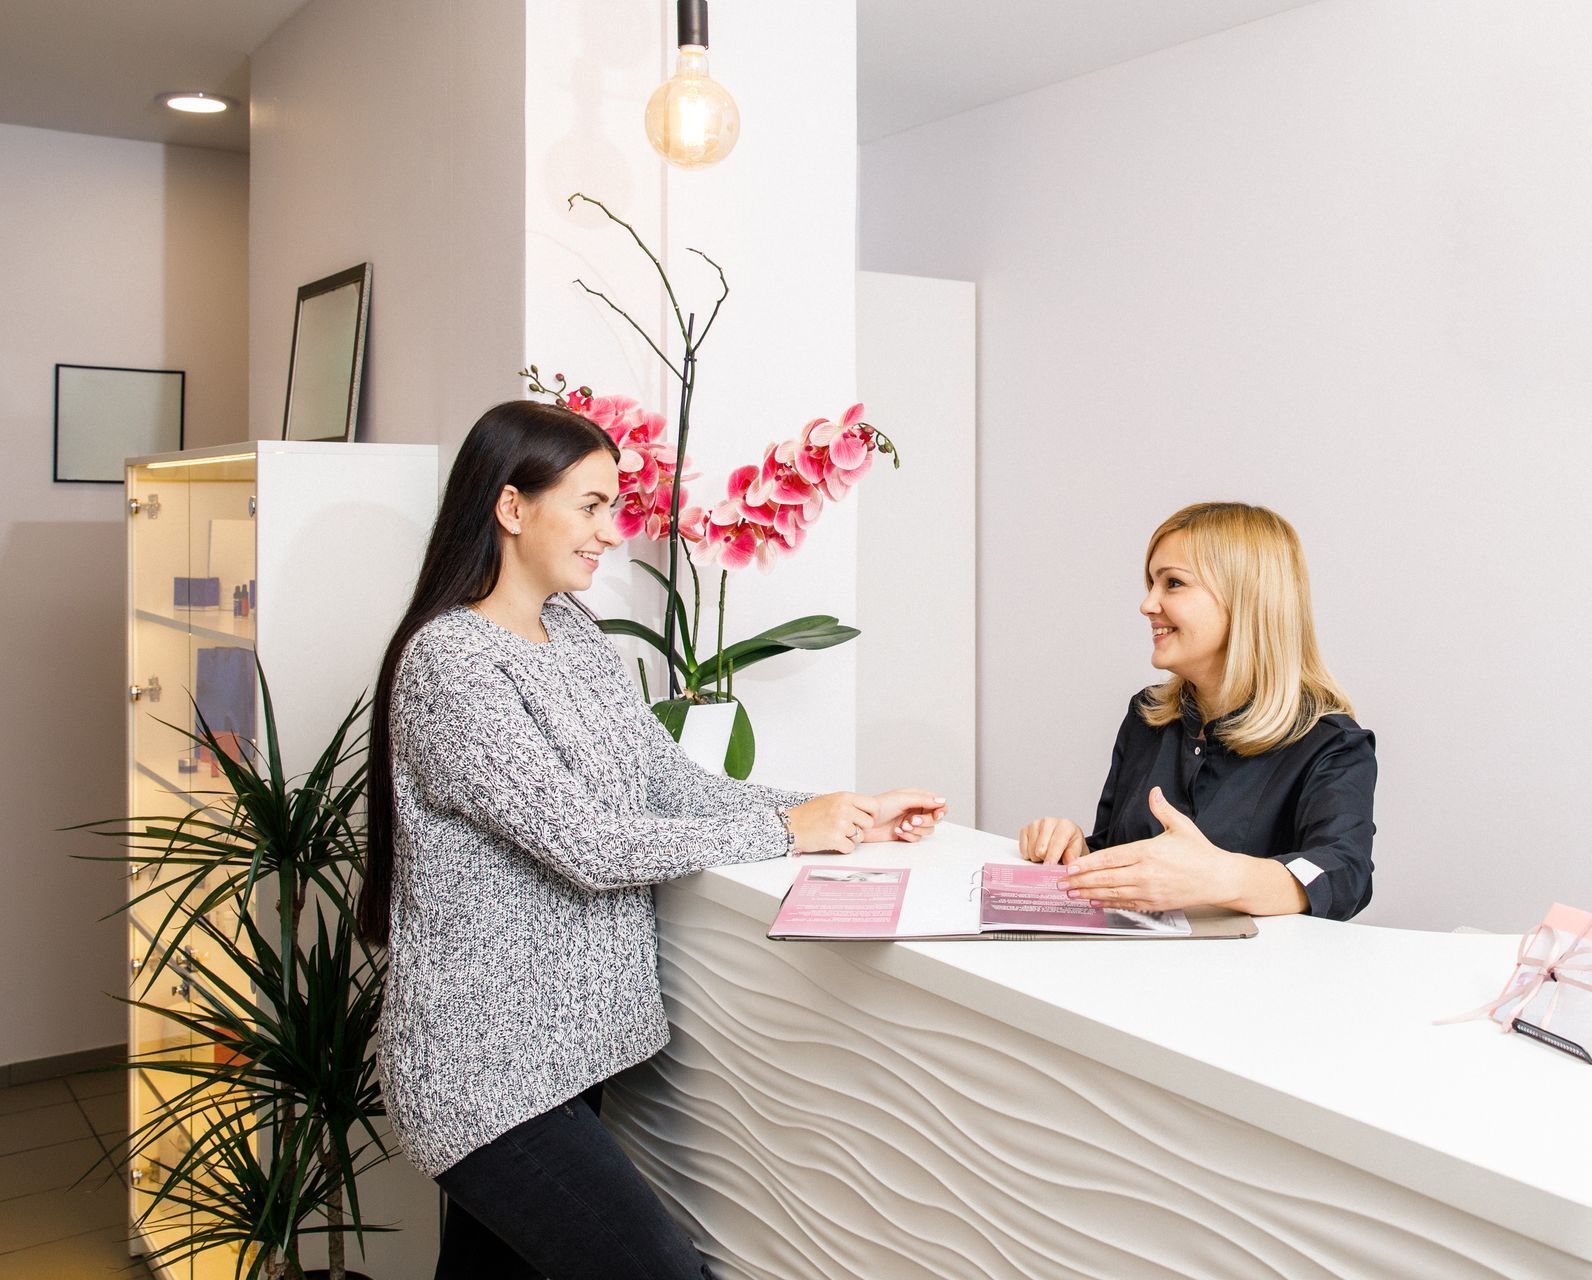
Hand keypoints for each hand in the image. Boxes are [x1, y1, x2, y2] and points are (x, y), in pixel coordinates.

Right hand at [786, 792, 880, 853]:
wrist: (790, 826)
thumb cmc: (808, 814)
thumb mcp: (830, 800)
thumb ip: (848, 803)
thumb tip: (867, 810)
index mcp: (844, 797)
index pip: (873, 805)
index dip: (872, 814)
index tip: (865, 819)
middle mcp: (844, 808)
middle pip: (868, 823)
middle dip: (860, 828)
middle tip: (846, 829)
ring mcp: (840, 824)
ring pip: (859, 836)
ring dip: (849, 838)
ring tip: (834, 833)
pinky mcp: (835, 839)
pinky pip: (850, 847)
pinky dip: (842, 848)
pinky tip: (830, 841)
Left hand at [862, 789, 947, 842]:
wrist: (864, 821)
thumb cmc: (879, 806)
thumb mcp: (903, 799)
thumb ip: (924, 800)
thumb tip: (942, 800)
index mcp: (918, 797)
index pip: (939, 804)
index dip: (941, 810)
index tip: (936, 815)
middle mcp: (916, 810)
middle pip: (935, 819)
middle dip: (925, 822)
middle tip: (912, 820)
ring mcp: (912, 822)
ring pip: (927, 830)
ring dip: (916, 830)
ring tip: (902, 825)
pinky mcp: (906, 834)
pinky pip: (916, 838)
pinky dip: (908, 836)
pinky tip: (897, 831)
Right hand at [1018, 816, 1086, 865]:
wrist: (1064, 837)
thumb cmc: (1070, 844)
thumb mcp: (1078, 850)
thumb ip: (1073, 856)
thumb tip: (1069, 862)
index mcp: (1065, 825)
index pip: (1056, 844)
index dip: (1052, 858)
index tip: (1049, 867)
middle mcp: (1049, 821)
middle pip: (1041, 850)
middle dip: (1046, 859)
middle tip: (1053, 859)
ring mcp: (1035, 824)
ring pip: (1031, 851)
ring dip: (1037, 857)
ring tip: (1046, 854)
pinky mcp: (1025, 829)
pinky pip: (1023, 849)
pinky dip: (1029, 854)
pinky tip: (1037, 850)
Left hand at [1057, 787, 1245, 910]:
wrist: (1219, 879)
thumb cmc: (1200, 853)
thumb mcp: (1181, 826)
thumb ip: (1162, 809)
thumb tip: (1153, 792)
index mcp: (1148, 851)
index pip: (1111, 858)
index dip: (1088, 863)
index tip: (1070, 866)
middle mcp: (1146, 873)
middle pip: (1106, 878)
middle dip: (1080, 880)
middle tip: (1060, 882)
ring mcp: (1149, 890)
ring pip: (1112, 893)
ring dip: (1089, 893)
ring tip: (1070, 893)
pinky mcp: (1154, 904)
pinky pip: (1125, 904)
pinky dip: (1107, 903)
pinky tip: (1093, 901)